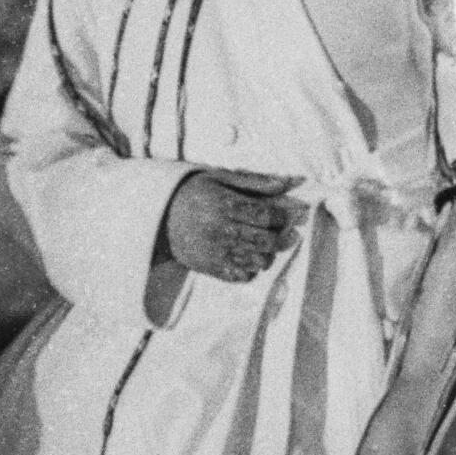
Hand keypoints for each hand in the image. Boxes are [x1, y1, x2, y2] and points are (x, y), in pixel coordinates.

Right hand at [160, 170, 300, 282]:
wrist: (158, 216)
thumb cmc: (194, 192)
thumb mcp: (220, 178)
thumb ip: (255, 182)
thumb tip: (289, 183)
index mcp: (223, 204)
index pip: (264, 214)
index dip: (285, 215)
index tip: (296, 214)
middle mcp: (220, 230)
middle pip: (264, 240)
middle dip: (284, 238)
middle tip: (292, 234)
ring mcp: (215, 251)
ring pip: (256, 260)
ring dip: (270, 254)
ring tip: (272, 246)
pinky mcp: (210, 267)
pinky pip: (241, 276)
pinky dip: (253, 270)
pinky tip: (253, 259)